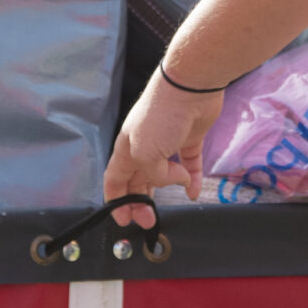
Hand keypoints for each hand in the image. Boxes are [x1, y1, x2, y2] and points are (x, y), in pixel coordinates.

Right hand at [103, 74, 222, 227]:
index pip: (115, 180)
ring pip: (162, 174)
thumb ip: (153, 176)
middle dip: (140, 201)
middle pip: (137, 180)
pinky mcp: (189, 138)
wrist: (190, 86)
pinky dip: (192, 179)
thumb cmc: (160, 116)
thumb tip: (177, 180)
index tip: (124, 220)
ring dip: (164, 190)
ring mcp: (167, 142)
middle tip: (148, 220)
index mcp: (126, 149)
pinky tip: (193, 191)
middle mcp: (144, 146)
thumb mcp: (144, 153)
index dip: (116, 201)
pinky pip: (189, 164)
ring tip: (169, 205)